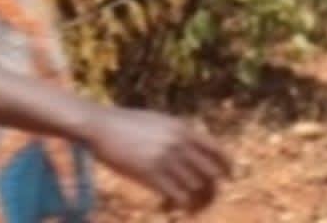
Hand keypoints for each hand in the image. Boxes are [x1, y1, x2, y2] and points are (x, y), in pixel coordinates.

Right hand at [86, 107, 230, 212]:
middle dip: (212, 189)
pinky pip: (179, 198)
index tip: (228, 178)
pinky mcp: (151, 175)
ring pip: (197, 189)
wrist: (99, 125)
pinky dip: (178, 206)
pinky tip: (167, 206)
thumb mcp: (157, 121)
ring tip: (184, 205)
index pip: (218, 151)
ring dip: (194, 201)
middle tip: (204, 198)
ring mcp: (165, 159)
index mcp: (181, 128)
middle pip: (211, 175)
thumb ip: (178, 133)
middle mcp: (177, 143)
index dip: (227, 167)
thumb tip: (197, 149)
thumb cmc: (126, 123)